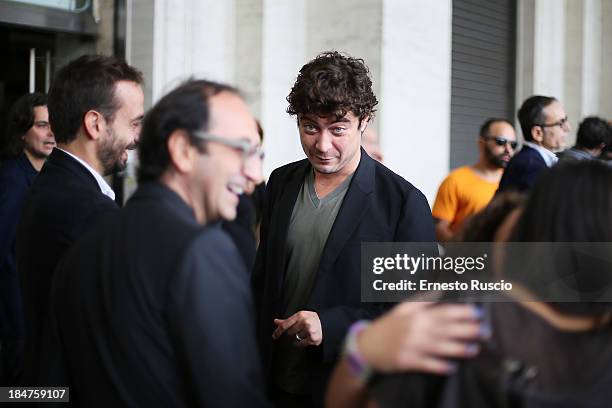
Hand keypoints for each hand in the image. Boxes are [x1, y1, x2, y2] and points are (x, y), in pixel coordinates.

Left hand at [272, 311, 322, 346]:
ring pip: (296, 337)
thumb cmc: (310, 319)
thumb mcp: (299, 316)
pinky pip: (301, 343)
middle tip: (300, 329)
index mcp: (300, 315)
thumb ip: (287, 320)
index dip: (278, 331)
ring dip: (299, 336)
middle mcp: (304, 321)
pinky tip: (306, 338)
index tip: (274, 336)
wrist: (325, 323)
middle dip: (293, 332)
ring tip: (306, 332)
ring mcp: (309, 330)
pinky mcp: (313, 338)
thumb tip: (276, 321)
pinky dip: (301, 343)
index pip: (285, 324)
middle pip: (290, 332)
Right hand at [357, 302, 486, 374]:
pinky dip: (439, 366)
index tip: (477, 313)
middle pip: (445, 329)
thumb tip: (441, 288)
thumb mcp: (403, 308)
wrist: (367, 345)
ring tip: (474, 350)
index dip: (461, 312)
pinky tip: (452, 367)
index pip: (443, 312)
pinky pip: (427, 364)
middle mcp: (415, 329)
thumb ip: (423, 299)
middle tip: (484, 331)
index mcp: (416, 315)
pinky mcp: (408, 361)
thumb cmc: (389, 325)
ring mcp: (412, 346)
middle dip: (466, 330)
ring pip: (439, 347)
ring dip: (458, 349)